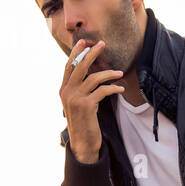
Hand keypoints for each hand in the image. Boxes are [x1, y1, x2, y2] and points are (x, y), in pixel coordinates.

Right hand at [59, 39, 123, 163]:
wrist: (83, 143)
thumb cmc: (84, 122)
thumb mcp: (78, 104)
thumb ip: (80, 90)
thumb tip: (90, 75)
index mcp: (63, 90)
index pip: (69, 66)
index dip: (76, 53)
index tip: (84, 42)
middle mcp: (67, 92)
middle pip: (79, 67)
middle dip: (91, 54)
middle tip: (102, 44)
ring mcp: (75, 99)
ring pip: (93, 78)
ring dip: (109, 73)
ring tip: (120, 73)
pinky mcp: (86, 106)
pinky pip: (102, 91)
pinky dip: (113, 88)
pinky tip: (120, 88)